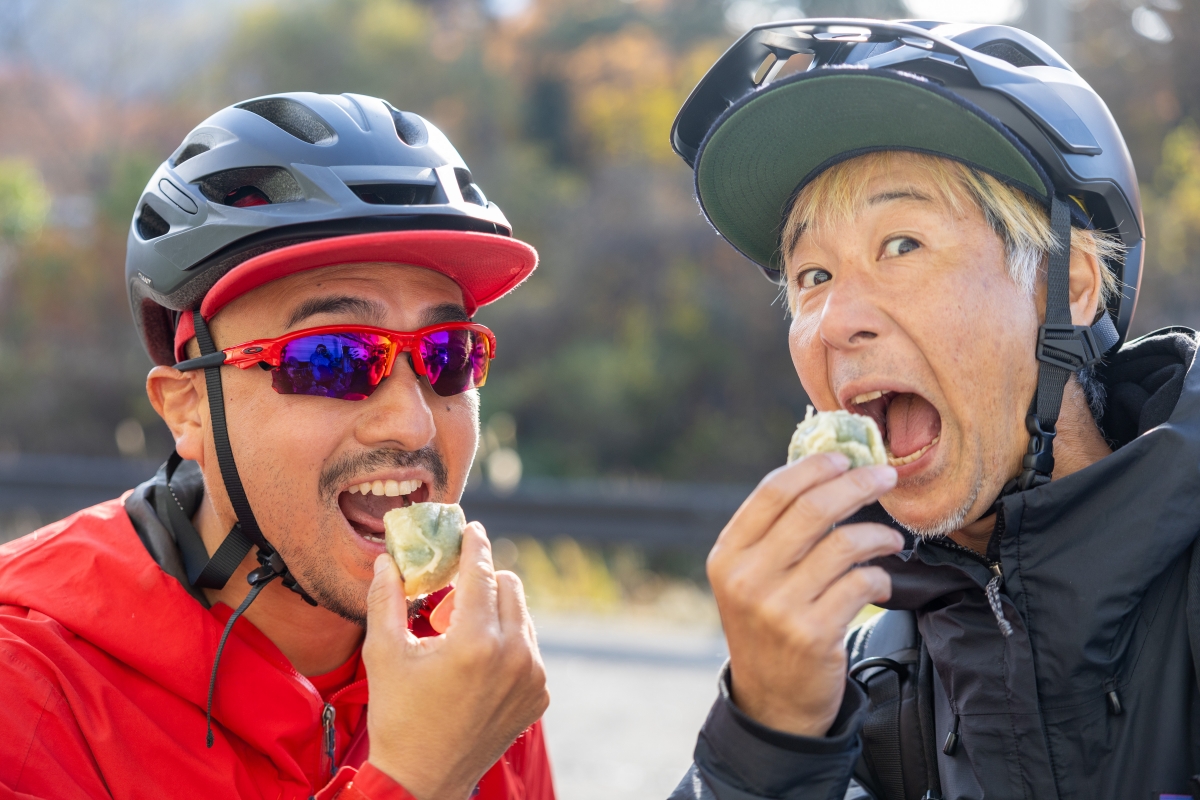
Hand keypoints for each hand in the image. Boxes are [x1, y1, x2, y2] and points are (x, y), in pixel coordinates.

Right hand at [363, 522, 548, 799]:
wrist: (423, 780)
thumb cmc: (398, 716)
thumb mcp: (384, 653)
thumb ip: (386, 599)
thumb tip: (386, 560)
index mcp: (474, 641)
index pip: (481, 572)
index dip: (474, 545)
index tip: (471, 529)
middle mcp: (513, 655)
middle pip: (509, 586)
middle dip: (482, 581)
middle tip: (454, 595)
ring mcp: (532, 676)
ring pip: (523, 615)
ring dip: (496, 612)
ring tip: (461, 634)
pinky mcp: (539, 694)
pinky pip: (529, 648)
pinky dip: (508, 643)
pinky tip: (478, 663)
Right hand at [707, 454, 902, 737]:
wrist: (772, 701)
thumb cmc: (768, 625)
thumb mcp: (749, 577)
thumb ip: (773, 532)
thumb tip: (824, 472)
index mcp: (728, 555)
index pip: (773, 492)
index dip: (814, 467)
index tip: (846, 458)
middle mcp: (747, 578)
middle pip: (812, 510)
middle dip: (857, 485)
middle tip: (885, 477)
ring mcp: (778, 607)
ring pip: (843, 545)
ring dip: (878, 535)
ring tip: (892, 539)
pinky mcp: (812, 634)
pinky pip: (861, 585)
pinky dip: (879, 578)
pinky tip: (879, 584)